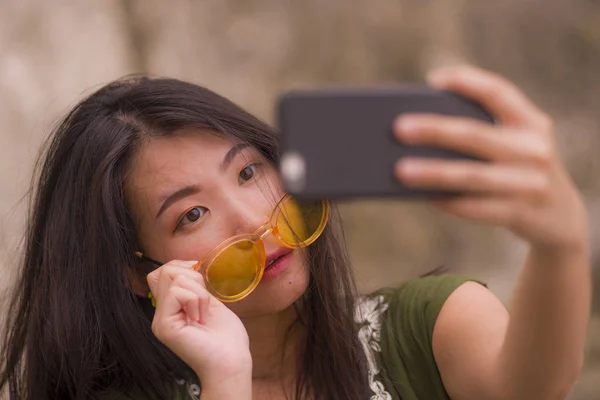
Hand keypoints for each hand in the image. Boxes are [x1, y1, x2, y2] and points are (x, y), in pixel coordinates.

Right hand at [147, 260, 251, 383]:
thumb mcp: (208, 302)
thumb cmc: (226, 337)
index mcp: (170, 308)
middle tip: (204, 301)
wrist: (232, 361)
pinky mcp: (165, 326)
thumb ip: (193, 287)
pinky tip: (200, 318)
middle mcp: (161, 314)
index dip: (181, 266)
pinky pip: (177, 292)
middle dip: (192, 276)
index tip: (201, 280)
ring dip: (198, 292)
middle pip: (165, 271)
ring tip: (204, 313)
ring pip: (173, 278)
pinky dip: (196, 299)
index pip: (161, 273)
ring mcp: (161, 320)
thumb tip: (187, 265)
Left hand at [394, 65, 586, 252]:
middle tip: (398, 128)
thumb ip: (485, 132)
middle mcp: (534, 150)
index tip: (433, 79)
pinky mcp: (520, 214)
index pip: (499, 92)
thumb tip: (420, 130)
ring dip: (432, 172)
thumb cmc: (519, 171)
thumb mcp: (516, 145)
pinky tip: (425, 197)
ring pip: (471, 175)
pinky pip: (475, 208)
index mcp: (532, 123)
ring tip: (399, 169)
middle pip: (475, 134)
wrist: (560, 217)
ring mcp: (530, 184)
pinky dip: (448, 201)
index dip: (467, 82)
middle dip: (434, 130)